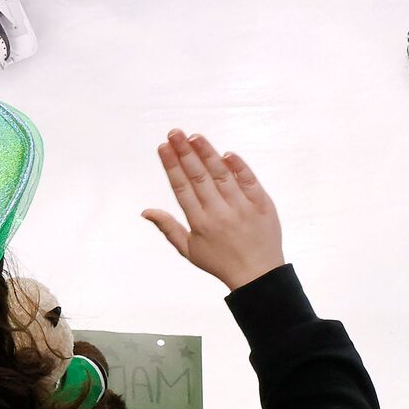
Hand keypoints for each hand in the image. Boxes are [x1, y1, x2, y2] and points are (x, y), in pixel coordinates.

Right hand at [142, 130, 284, 290]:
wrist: (258, 276)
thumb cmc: (221, 263)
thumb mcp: (189, 250)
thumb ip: (168, 227)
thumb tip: (145, 211)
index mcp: (200, 223)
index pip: (182, 188)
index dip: (171, 166)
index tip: (163, 147)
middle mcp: (219, 213)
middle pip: (199, 177)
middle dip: (184, 152)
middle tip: (174, 132)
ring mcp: (242, 208)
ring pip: (222, 175)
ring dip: (207, 153)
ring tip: (194, 137)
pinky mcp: (262, 205)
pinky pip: (249, 181)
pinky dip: (239, 167)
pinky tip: (227, 153)